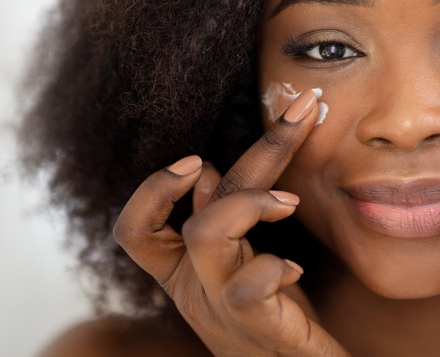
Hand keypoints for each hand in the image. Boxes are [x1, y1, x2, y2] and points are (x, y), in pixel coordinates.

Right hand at [113, 90, 347, 356]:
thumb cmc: (272, 320)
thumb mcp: (242, 267)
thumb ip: (225, 223)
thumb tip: (209, 173)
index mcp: (186, 274)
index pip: (136, 230)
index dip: (155, 188)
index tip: (197, 157)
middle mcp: (196, 290)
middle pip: (200, 210)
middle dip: (261, 148)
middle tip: (303, 110)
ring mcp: (223, 311)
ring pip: (208, 236)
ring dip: (252, 203)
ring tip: (291, 204)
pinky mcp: (260, 329)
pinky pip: (246, 289)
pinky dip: (271, 266)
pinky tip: (294, 268)